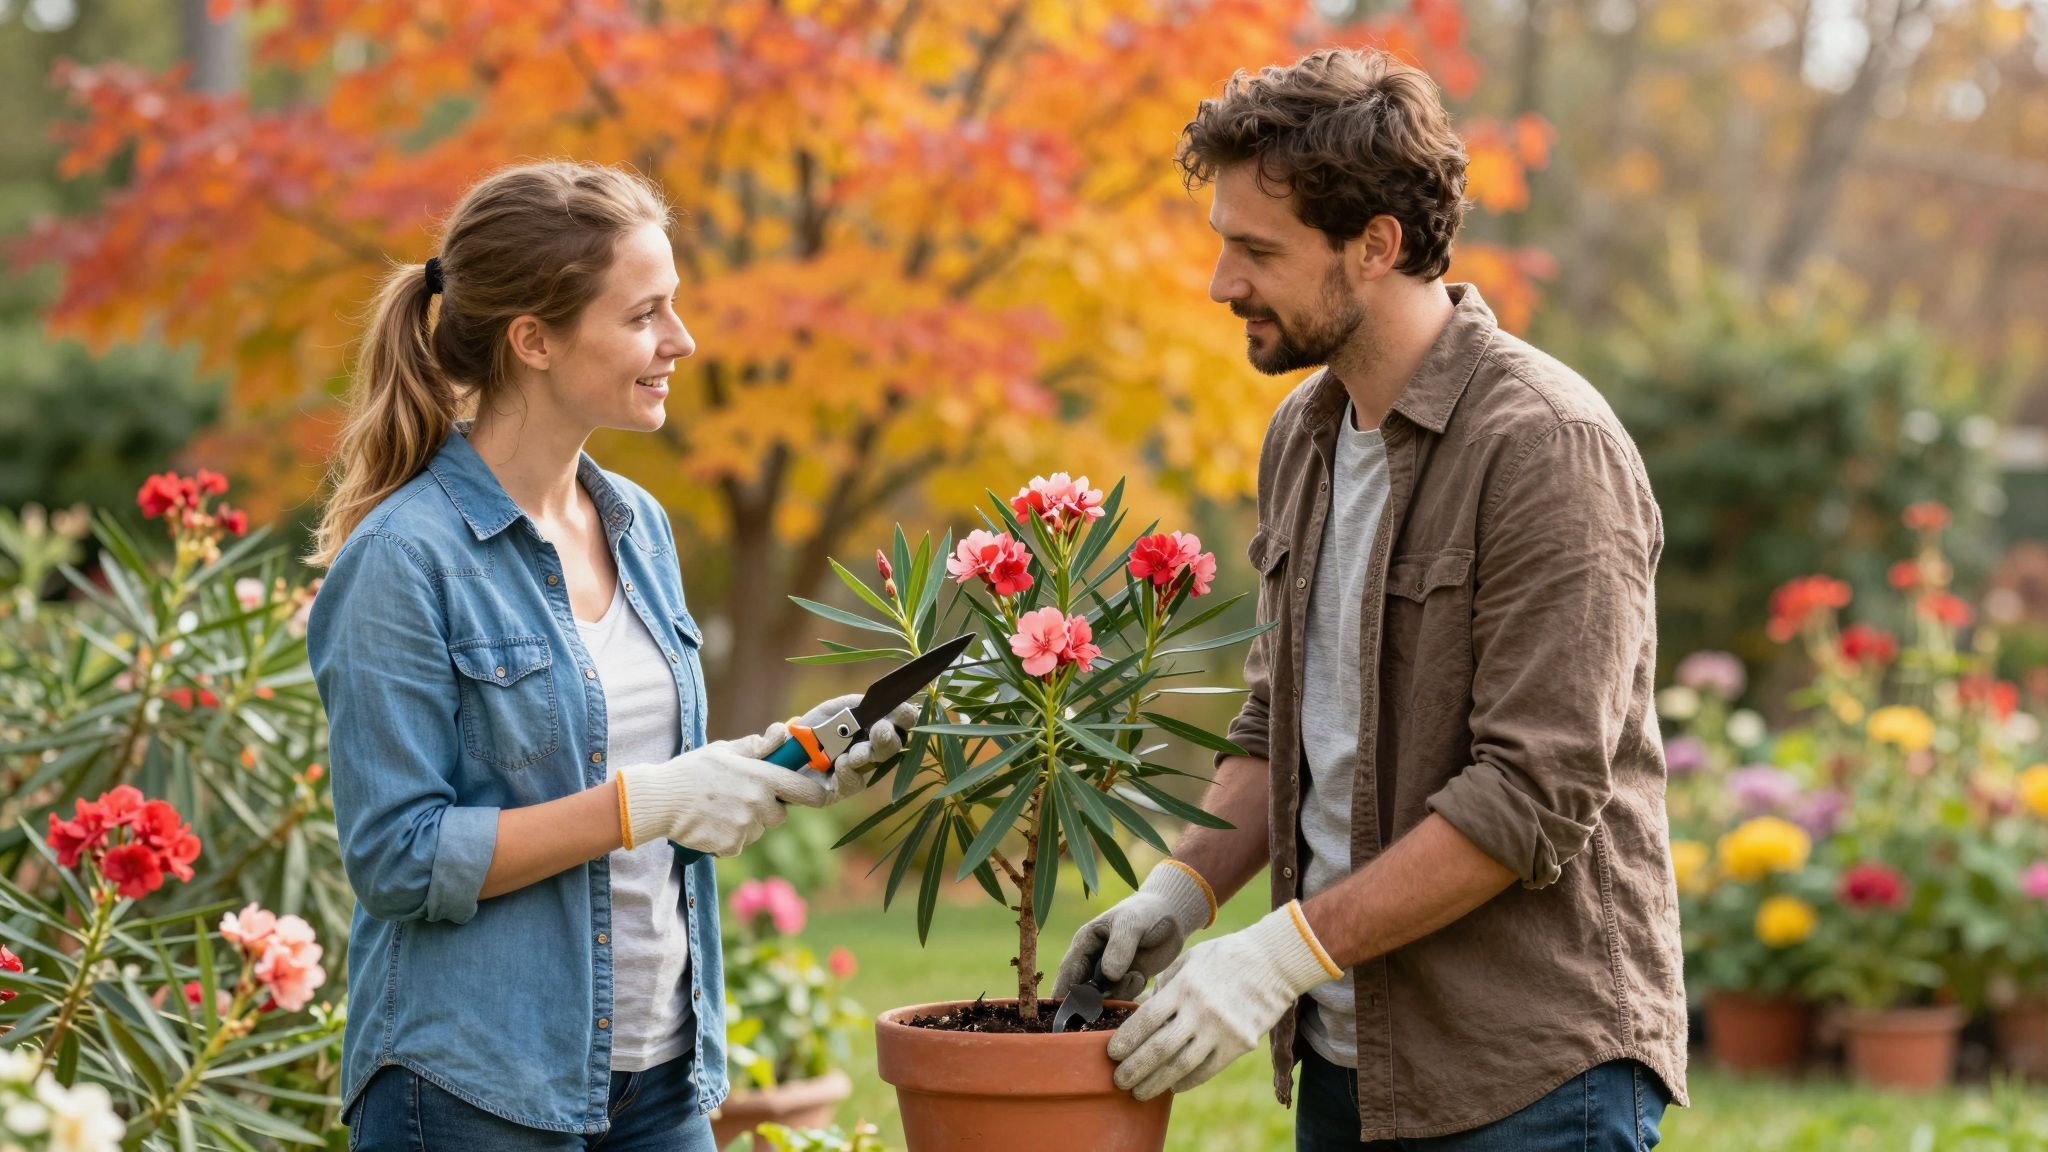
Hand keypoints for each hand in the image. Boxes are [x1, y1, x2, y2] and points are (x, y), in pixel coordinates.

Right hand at [615, 733, 829, 856]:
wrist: (660, 799)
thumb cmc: (693, 770)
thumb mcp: (725, 750)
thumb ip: (758, 746)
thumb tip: (783, 731)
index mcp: (762, 777)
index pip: (806, 792)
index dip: (816, 795)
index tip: (819, 795)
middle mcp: (758, 804)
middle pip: (779, 814)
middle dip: (767, 807)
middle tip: (741, 796)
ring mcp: (745, 827)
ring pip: (758, 829)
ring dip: (746, 822)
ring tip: (719, 808)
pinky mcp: (731, 846)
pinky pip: (740, 843)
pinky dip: (729, 837)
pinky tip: (711, 822)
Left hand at [764, 694, 919, 803]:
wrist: (775, 757)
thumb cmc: (806, 732)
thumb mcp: (829, 711)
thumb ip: (851, 705)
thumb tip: (870, 705)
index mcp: (872, 727)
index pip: (899, 721)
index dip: (904, 716)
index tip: (901, 712)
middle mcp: (870, 749)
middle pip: (892, 745)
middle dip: (888, 737)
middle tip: (880, 730)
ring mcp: (858, 772)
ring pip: (874, 765)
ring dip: (869, 755)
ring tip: (857, 753)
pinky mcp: (839, 792)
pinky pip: (851, 784)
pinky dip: (849, 772)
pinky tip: (842, 764)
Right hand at [1053, 862, 1215, 1001]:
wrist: (1170, 916)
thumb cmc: (1144, 913)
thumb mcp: (1131, 924)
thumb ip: (1120, 947)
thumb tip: (1109, 976)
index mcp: (1084, 944)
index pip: (1068, 972)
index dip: (1064, 994)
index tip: (1066, 1015)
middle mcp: (1093, 962)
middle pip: (1081, 992)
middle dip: (1089, 1003)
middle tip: (1103, 1007)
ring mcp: (1110, 974)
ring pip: (1103, 998)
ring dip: (1117, 995)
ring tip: (1135, 976)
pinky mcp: (1127, 982)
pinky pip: (1123, 997)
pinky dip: (1131, 993)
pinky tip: (1141, 976)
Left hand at [1106, 901, 1341, 1100]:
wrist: (1275, 962)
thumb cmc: (1227, 956)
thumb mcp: (1190, 959)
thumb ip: (1166, 984)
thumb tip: (1144, 1011)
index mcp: (1184, 986)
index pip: (1146, 1020)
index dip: (1126, 1040)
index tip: (1111, 1054)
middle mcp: (1200, 1010)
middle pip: (1158, 1048)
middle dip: (1134, 1069)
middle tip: (1118, 1080)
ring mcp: (1221, 1030)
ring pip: (1181, 1066)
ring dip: (1156, 1083)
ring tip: (1140, 1092)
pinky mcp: (1240, 1044)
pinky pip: (1207, 1070)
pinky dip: (1187, 1081)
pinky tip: (1173, 1086)